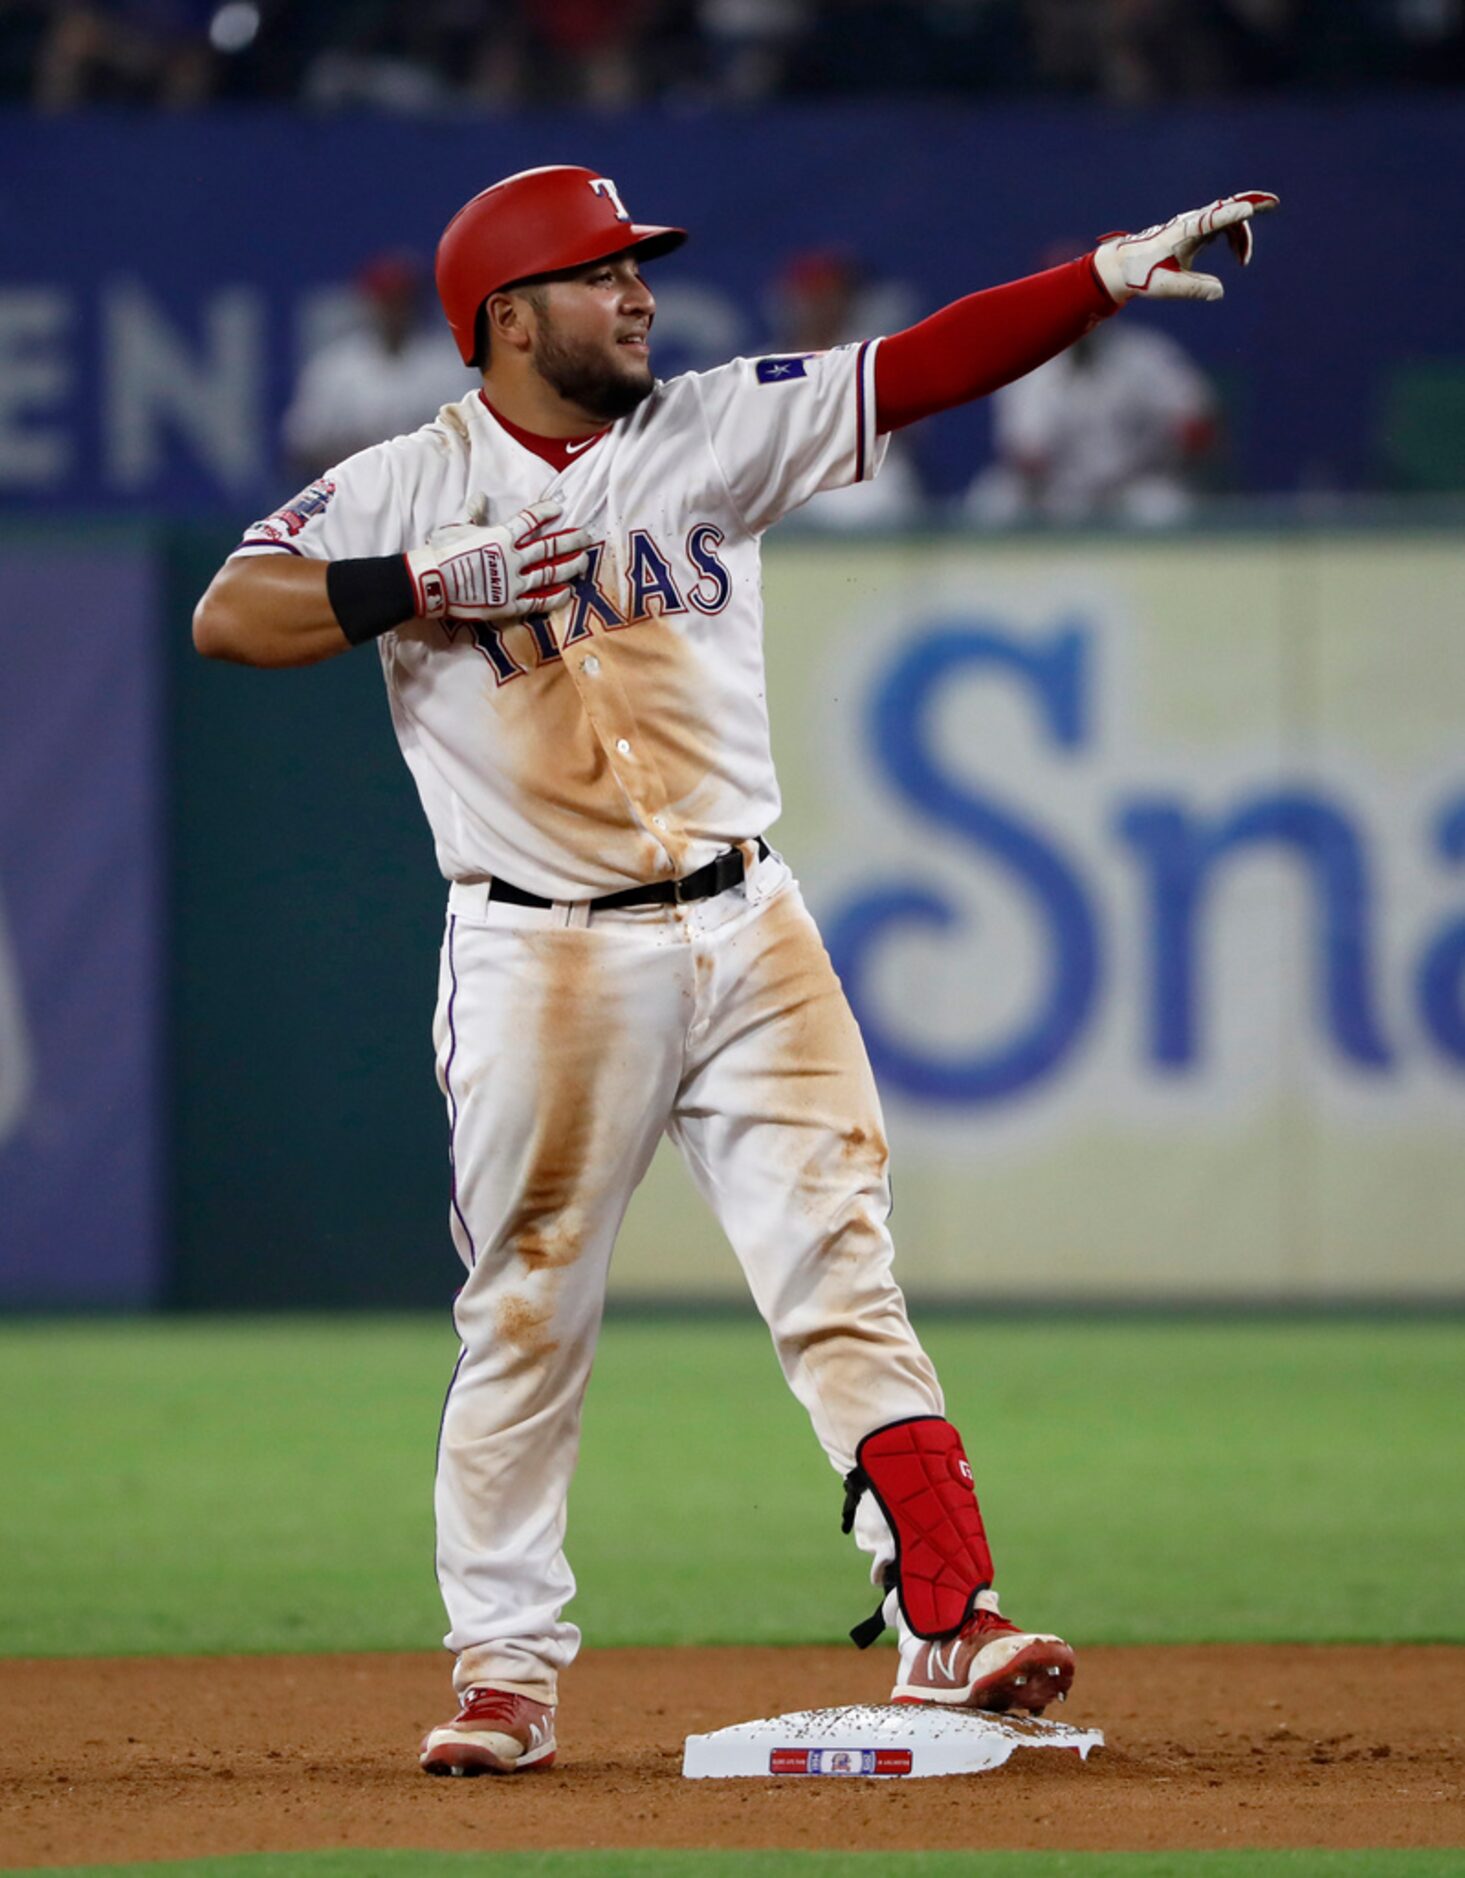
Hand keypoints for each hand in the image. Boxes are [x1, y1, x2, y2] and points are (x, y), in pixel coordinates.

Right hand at [405, 499, 590, 621]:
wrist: (431, 582)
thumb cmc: (441, 551)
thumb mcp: (456, 527)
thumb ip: (474, 514)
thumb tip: (481, 498)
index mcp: (502, 535)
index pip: (531, 519)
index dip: (546, 512)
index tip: (559, 508)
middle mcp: (514, 558)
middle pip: (550, 547)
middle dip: (571, 541)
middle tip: (587, 537)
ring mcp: (514, 583)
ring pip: (550, 573)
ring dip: (569, 567)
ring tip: (583, 563)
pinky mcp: (510, 605)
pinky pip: (538, 601)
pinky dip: (554, 597)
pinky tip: (568, 593)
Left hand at [1093, 191, 1278, 304]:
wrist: (1124, 266)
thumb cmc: (1142, 275)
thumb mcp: (1166, 287)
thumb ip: (1193, 288)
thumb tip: (1219, 291)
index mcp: (1183, 234)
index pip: (1212, 219)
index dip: (1231, 214)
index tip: (1249, 209)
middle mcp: (1191, 224)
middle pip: (1226, 208)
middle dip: (1250, 204)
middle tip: (1274, 203)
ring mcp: (1194, 225)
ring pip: (1227, 219)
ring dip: (1242, 235)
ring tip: (1243, 262)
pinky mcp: (1196, 231)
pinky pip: (1223, 226)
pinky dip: (1235, 237)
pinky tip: (1238, 257)